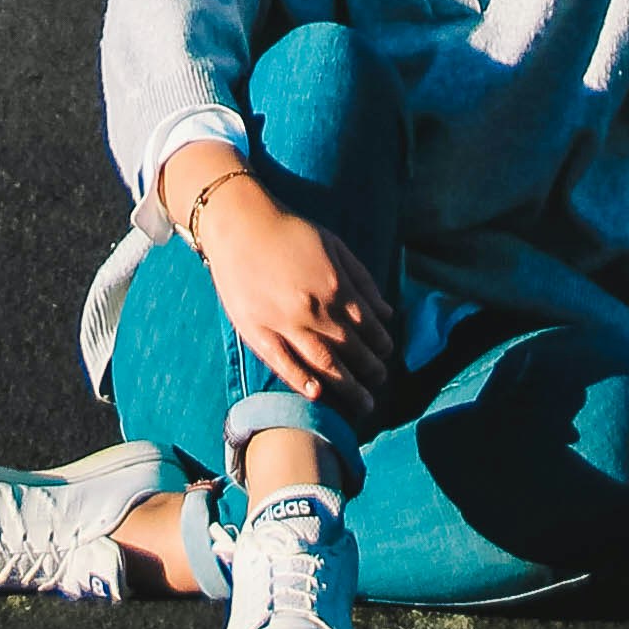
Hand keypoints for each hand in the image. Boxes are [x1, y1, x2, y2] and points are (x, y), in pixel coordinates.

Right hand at [194, 176, 398, 423]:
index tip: (387, 356)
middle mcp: (315, 309)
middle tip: (380, 384)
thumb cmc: (290, 232)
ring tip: (363, 403)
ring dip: (348, 386)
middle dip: (370, 371)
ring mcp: (285, 323)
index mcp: (336, 286)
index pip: (368, 326)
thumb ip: (363, 280)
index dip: (381, 345)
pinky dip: (302, 381)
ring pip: (324, 363)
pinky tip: (318, 395)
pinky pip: (283, 363)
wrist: (240, 225)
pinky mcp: (257, 331)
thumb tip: (388, 313)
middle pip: (351, 350)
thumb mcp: (335, 246)